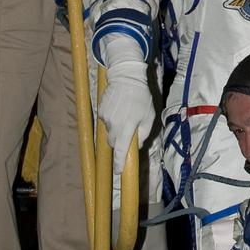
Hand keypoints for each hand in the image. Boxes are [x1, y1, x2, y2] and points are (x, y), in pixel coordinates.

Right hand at [97, 57, 154, 171]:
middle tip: (129, 130)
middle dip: (120, 141)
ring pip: (109, 132)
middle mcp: (113, 124)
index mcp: (127, 127)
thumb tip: (136, 145)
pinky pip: (106, 121)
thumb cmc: (141, 97)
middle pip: (114, 142)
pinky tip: (119, 109)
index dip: (119, 162)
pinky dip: (112, 120)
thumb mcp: (149, 116)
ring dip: (116, 129)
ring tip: (125, 114)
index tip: (118, 171)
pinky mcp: (101, 111)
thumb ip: (144, 133)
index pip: (121, 150)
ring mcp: (105, 118)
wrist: (126, 77)